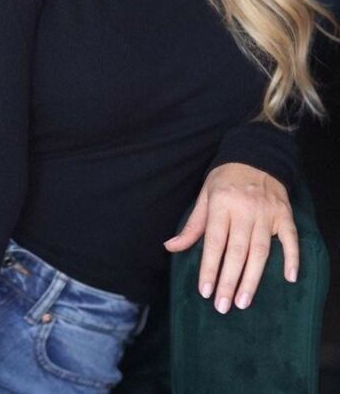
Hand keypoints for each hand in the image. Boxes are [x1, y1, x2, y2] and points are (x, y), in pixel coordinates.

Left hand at [162, 162, 298, 313]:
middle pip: (237, 251)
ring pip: (261, 251)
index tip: (205, 292)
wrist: (255, 156)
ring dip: (252, 278)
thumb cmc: (225, 180)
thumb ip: (192, 225)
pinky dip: (292, 258)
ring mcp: (267, 212)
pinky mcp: (285, 214)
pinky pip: (291, 239)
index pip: (214, 242)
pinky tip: (289, 279)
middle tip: (222, 306)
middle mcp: (244, 209)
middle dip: (228, 280)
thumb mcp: (204, 196)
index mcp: (221, 204)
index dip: (209, 268)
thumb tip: (170, 246)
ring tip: (243, 301)